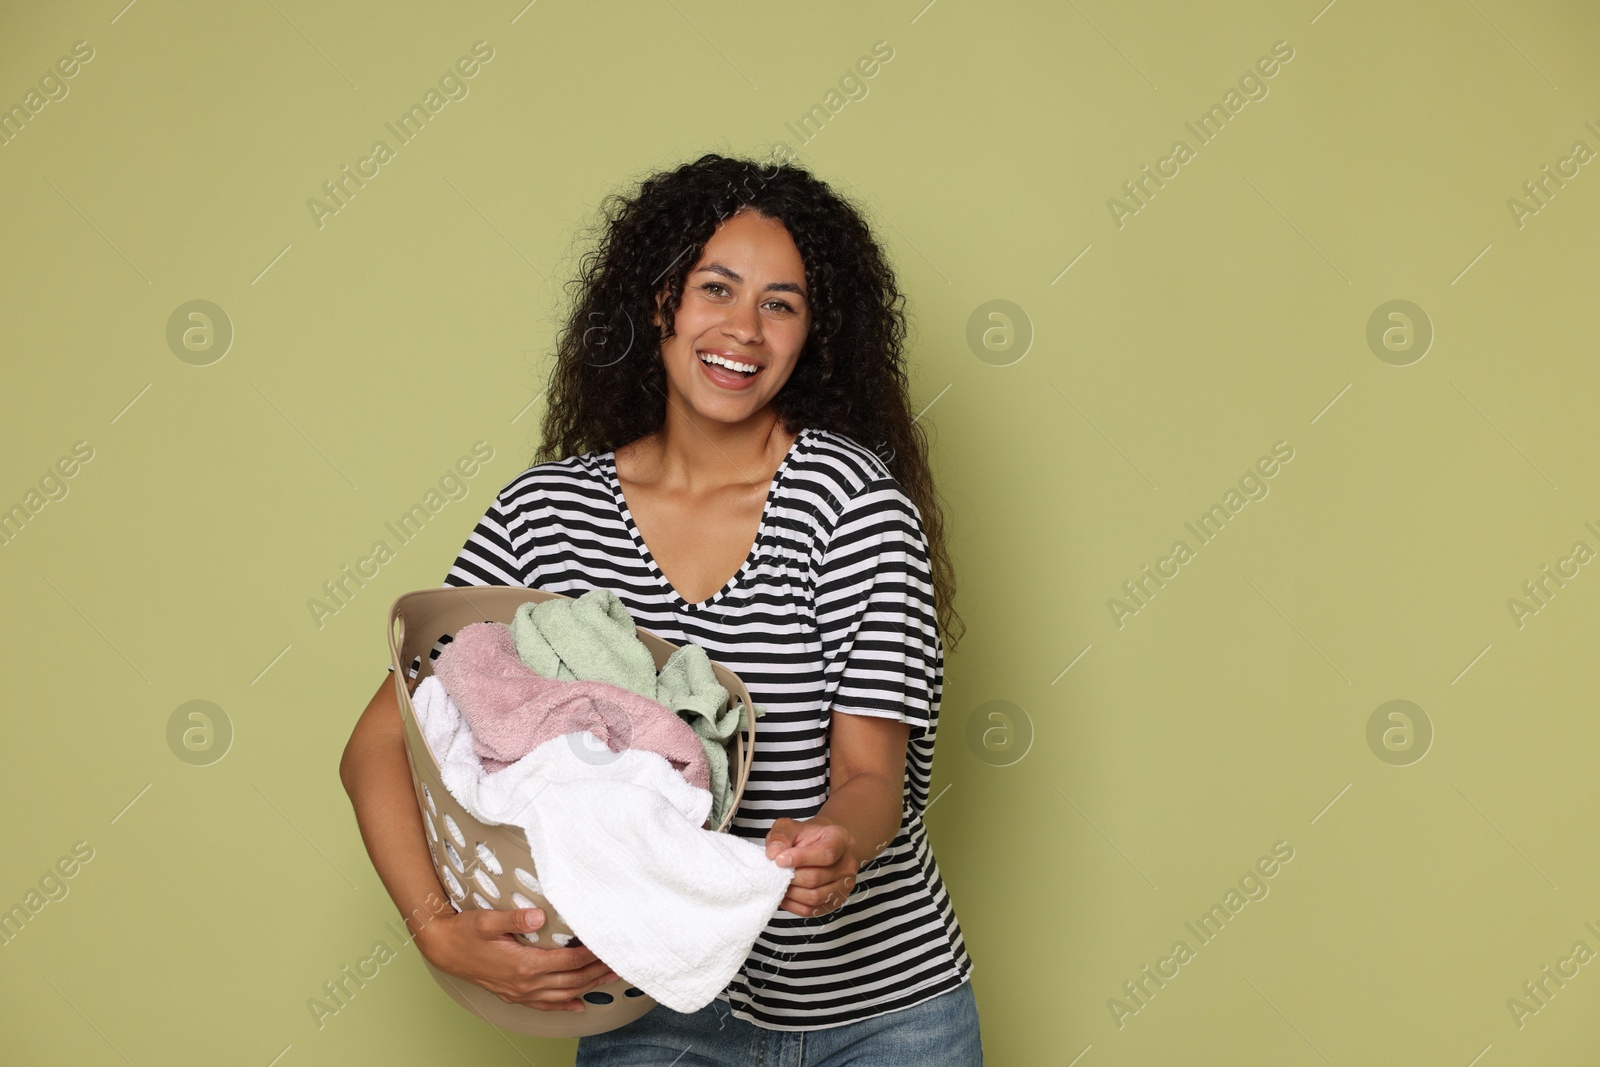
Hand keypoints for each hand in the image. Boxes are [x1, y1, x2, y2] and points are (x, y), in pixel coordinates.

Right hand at [415, 906, 619, 1011]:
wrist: (443, 949)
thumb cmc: (464, 932)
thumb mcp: (487, 919)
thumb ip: (514, 918)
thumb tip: (538, 916)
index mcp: (523, 964)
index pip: (568, 962)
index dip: (590, 955)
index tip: (607, 945)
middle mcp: (524, 983)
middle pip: (571, 981)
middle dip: (597, 972)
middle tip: (619, 962)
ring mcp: (519, 991)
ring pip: (563, 995)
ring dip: (588, 987)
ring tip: (609, 978)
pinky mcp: (514, 994)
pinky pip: (545, 1004)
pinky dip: (565, 1005)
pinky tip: (578, 1004)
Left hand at [765, 816, 858, 917]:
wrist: (825, 845)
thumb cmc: (808, 836)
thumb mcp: (792, 826)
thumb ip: (781, 836)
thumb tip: (773, 854)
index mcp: (840, 840)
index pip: (826, 854)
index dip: (801, 858)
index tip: (779, 860)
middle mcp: (847, 864)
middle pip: (817, 878)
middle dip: (791, 877)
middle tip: (775, 872)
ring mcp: (844, 885)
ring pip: (814, 897)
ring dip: (791, 892)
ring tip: (779, 882)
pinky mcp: (835, 901)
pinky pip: (812, 910)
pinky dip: (793, 905)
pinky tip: (785, 894)